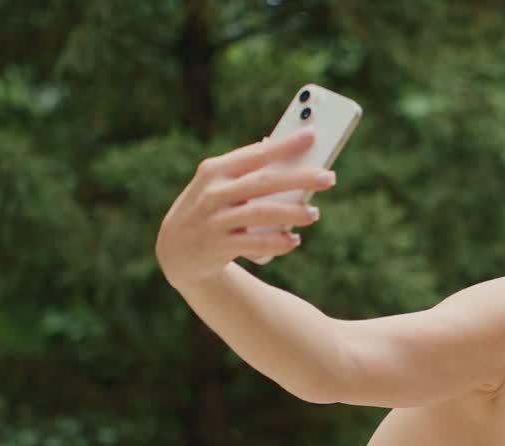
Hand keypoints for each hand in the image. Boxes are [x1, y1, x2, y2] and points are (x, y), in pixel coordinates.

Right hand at [155, 130, 336, 289]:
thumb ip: (246, 171)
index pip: (255, 154)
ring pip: (262, 212)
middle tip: (329, 177)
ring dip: (292, 212)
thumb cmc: (208, 209)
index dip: (284, 145)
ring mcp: (215, 220)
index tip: (312, 135)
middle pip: (264, 182)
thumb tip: (284, 152)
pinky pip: (255, 243)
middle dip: (300, 178)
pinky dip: (277, 242)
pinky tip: (294, 240)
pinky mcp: (218, 247)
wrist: (176, 251)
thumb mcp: (217, 185)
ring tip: (314, 213)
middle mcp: (214, 192)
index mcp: (215, 170)